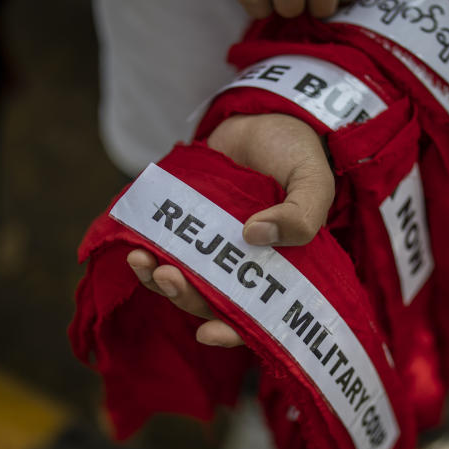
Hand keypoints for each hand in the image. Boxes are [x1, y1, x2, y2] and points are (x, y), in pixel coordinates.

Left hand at [127, 114, 334, 346]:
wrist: (265, 115)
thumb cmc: (298, 154)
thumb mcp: (312, 181)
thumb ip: (300, 214)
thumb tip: (253, 236)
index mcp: (279, 271)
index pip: (255, 317)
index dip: (231, 333)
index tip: (207, 333)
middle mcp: (242, 267)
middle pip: (209, 302)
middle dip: (184, 297)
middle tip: (167, 276)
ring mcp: (211, 247)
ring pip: (182, 280)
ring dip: (158, 279)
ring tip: (140, 260)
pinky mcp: (186, 224)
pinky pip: (163, 248)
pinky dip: (147, 250)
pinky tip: (135, 244)